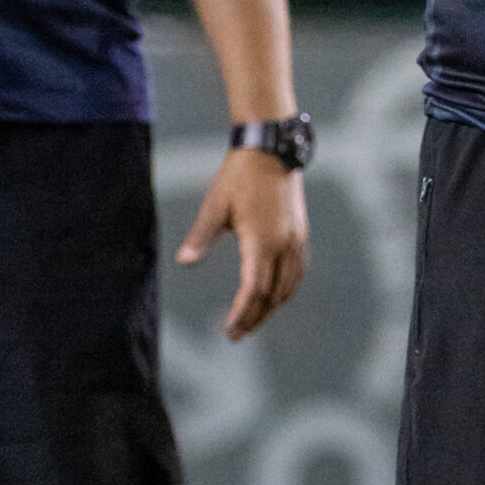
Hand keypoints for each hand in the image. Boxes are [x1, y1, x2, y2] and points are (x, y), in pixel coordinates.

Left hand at [176, 148, 308, 338]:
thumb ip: (201, 237)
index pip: (253, 289)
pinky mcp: (301, 234)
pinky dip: (286, 291)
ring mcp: (296, 240)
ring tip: (253, 321)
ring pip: (289, 287)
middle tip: (236, 335)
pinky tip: (274, 297)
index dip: (241, 312)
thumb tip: (184, 262)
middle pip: (273, 294)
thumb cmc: (237, 176)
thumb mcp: (214, 206)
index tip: (227, 329)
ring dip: (272, 308)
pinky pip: (297, 272)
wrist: (271, 149)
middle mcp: (284, 244)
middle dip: (255, 317)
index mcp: (262, 241)